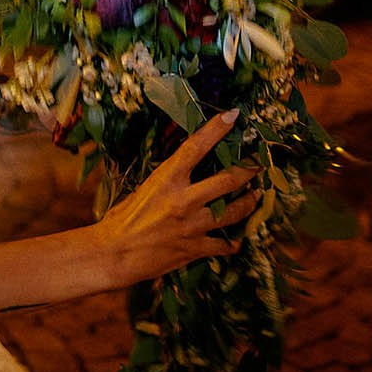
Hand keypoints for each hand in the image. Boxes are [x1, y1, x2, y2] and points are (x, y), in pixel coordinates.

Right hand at [94, 109, 258, 284]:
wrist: (112, 255)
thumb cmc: (119, 221)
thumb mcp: (141, 191)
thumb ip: (165, 183)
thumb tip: (182, 173)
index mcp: (165, 180)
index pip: (195, 147)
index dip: (216, 129)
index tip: (232, 115)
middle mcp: (183, 200)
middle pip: (229, 179)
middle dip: (249, 170)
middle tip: (258, 165)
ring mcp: (192, 225)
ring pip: (234, 211)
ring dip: (248, 203)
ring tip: (254, 197)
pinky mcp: (195, 248)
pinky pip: (224, 244)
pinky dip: (231, 243)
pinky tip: (234, 241)